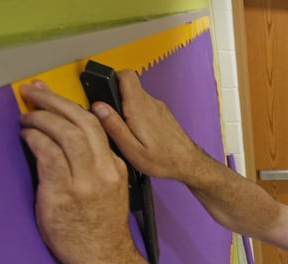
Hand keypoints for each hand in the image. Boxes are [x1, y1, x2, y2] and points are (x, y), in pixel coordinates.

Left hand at [19, 80, 136, 263]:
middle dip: (55, 101)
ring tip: (27, 115)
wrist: (103, 257)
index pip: (97, 126)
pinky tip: (28, 136)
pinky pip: (49, 156)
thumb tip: (68, 139)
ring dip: (43, 118)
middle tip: (34, 92)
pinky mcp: (65, 194)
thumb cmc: (100, 226)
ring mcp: (86, 183)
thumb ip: (95, 164)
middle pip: (84, 123)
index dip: (71, 106)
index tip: (53, 96)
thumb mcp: (109, 189)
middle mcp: (104, 171)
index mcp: (115, 167)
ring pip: (68, 134)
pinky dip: (36, 140)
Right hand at [93, 70, 207, 181]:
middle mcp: (150, 103)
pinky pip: (144, 106)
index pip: (126, 75)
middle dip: (114, 97)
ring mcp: (157, 107)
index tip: (102, 89)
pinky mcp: (161, 113)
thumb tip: (98, 108)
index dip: (111, 77)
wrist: (189, 164)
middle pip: (128, 85)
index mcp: (140, 109)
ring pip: (135, 96)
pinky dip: (136, 115)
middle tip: (110, 117)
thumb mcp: (132, 150)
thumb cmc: (164, 160)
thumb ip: (114, 127)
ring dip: (125, 107)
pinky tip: (136, 132)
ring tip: (124, 128)